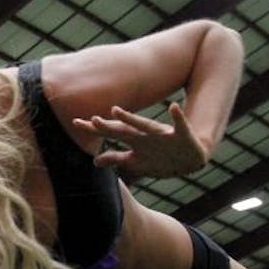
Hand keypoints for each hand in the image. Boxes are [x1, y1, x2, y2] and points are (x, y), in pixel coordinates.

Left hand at [72, 102, 205, 178]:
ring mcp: (163, 135)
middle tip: (91, 120)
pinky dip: (178, 117)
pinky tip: (174, 107)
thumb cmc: (162, 157)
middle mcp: (146, 135)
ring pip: (146, 127)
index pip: (111, 133)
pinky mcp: (182, 135)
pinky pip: (181, 125)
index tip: (75, 122)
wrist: (193, 157)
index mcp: (136, 141)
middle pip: (123, 130)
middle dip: (108, 126)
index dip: (94, 129)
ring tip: (116, 110)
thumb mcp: (137, 161)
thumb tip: (94, 162)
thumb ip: (116, 159)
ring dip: (132, 119)